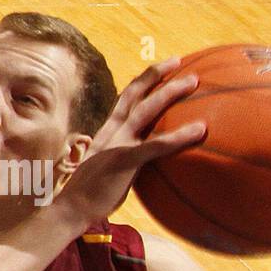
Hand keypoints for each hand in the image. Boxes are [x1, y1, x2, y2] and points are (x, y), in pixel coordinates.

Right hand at [57, 58, 207, 227]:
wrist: (69, 210)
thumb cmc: (89, 198)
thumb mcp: (106, 171)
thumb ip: (123, 160)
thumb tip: (143, 163)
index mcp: (107, 133)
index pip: (124, 99)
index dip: (142, 81)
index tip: (160, 69)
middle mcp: (112, 132)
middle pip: (134, 94)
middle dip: (155, 74)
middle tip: (179, 60)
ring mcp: (117, 144)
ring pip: (146, 109)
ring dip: (170, 91)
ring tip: (193, 81)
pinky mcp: (124, 161)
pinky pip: (156, 145)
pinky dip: (180, 135)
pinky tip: (201, 129)